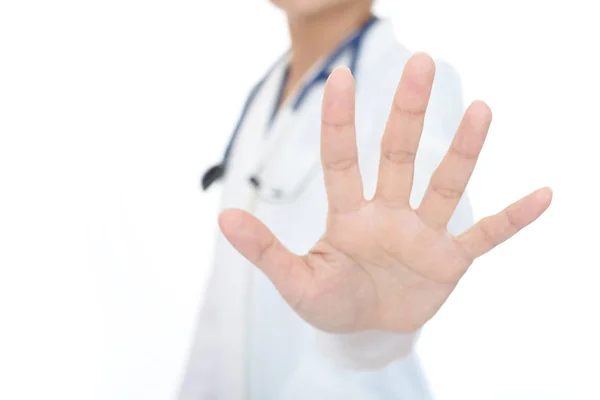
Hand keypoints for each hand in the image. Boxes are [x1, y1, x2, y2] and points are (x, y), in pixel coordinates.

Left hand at [218, 53, 551, 333]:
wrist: (366, 330)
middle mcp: (388, 214)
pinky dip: (513, 219)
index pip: (342, 161)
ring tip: (482, 109)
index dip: (339, 122)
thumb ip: (264, 251)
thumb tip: (222, 220)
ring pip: (445, 185)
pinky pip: (487, 236)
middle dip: (407, 112)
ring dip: (463, 150)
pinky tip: (544, 195)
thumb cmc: (329, 301)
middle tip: (420, 63)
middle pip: (398, 155)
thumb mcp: (295, 282)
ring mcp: (422, 234)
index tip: (339, 76)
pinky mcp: (450, 260)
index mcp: (349, 217)